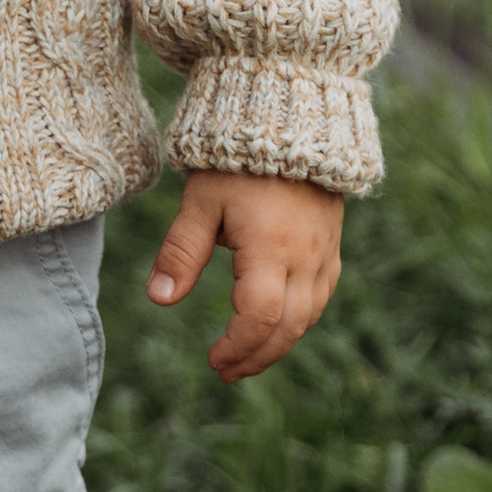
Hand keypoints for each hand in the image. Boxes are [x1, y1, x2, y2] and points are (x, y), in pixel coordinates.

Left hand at [145, 169, 343, 379]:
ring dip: (278, 344)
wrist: (291, 120)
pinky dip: (298, 320)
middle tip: (225, 372)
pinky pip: (320, 296)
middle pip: (289, 326)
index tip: (213, 360)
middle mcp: (306, 256)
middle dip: (257, 356)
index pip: (260, 316)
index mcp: (272, 247)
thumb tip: (159, 300)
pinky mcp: (332, 245)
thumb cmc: (237, 160)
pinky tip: (276, 326)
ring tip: (245, 359)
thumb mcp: (201, 202)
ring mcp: (325, 252)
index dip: (237, 346)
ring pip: (309, 315)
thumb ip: (181, 252)